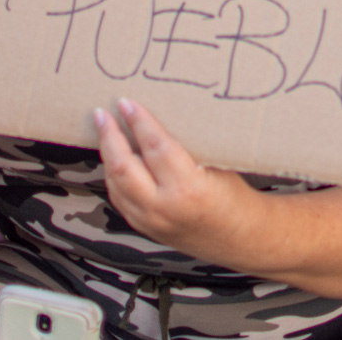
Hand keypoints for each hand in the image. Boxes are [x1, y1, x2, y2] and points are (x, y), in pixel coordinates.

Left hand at [97, 98, 254, 261]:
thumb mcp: (217, 165)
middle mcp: (164, 207)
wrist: (239, 237)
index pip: (155, 146)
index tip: (126, 102)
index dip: (138, 121)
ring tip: (104, 130)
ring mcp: (150, 221)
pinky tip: (113, 157)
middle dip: (110, 136)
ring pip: (115, 183)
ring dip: (107, 154)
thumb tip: (162, 114)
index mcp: (188, 188)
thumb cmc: (234, 196)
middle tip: (102, 113)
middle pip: (124, 166)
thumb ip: (188, 146)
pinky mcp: (144, 227)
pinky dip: (113, 174)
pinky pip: (119, 197)